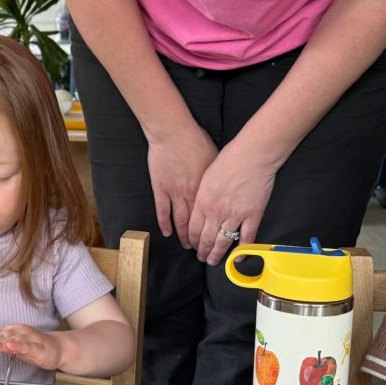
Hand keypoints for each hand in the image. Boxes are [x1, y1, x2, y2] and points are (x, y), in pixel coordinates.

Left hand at [0, 321, 63, 370]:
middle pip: (1, 337)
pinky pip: (27, 346)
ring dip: (0, 343)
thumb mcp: (10, 341)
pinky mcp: (38, 347)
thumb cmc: (33, 345)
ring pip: (12, 341)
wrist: (57, 349)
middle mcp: (19, 331)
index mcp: (12, 330)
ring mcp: (29, 339)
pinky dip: (18, 346)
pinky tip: (10, 347)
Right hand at [146, 125, 218, 248]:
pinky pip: (163, 211)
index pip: (212, 217)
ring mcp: (174, 193)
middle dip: (200, 240)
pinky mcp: (160, 188)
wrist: (173, 133)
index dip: (215, 232)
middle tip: (203, 251)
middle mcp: (191, 195)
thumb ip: (218, 176)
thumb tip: (225, 186)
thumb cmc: (196, 141)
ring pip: (180, 221)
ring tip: (187, 246)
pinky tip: (167, 233)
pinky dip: (164, 224)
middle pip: (197, 224)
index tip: (218, 242)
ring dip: (184, 236)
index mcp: (207, 189)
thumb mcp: (215, 158)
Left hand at [187, 144, 276, 264]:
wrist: (252, 155)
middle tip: (202, 258)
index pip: (193, 229)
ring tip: (214, 261)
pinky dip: (242, 250)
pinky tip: (238, 258)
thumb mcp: (205, 178)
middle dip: (202, 252)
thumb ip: (201, 196)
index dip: (192, 241)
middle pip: (205, 239)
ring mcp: (235, 215)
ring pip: (223, 242)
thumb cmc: (228, 161)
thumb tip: (198, 208)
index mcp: (202, 202)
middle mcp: (216, 212)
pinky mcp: (253, 215)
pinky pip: (246, 238)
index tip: (193, 246)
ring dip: (217, 254)